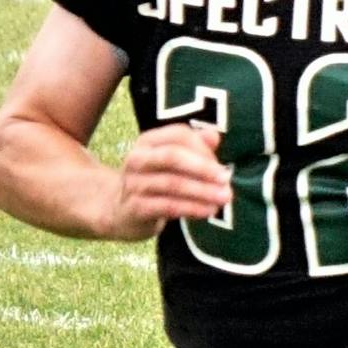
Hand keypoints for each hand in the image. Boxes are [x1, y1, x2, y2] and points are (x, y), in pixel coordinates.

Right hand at [109, 124, 233, 241]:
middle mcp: (137, 158)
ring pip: (172, 184)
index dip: (203, 148)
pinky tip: (208, 211)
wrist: (121, 212)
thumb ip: (195, 147)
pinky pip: (167, 206)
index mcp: (148, 141)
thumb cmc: (156, 182)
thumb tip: (214, 136)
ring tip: (224, 198)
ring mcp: (133, 183)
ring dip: (202, 191)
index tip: (221, 166)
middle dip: (203, 168)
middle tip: (226, 179)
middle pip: (172, 156)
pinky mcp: (135, 208)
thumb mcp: (173, 162)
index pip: (179, 135)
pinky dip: (191, 208)